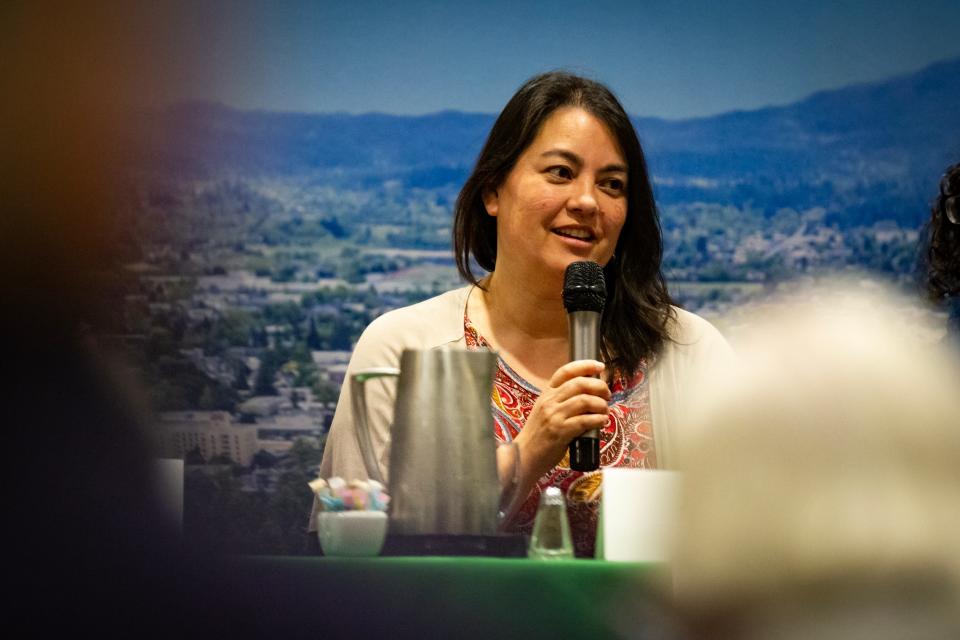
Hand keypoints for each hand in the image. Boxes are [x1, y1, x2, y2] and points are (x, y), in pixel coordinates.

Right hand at [513, 359, 609, 488]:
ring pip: (585, 400)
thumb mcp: (546, 410)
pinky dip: (598, 419)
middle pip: (580, 384)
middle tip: (607, 394)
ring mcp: (554, 416)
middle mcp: (550, 401)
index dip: (585, 365)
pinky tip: (602, 421)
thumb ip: (562, 400)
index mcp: (546, 393)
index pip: (565, 371)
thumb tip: (589, 394)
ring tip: (605, 410)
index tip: (599, 366)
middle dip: (599, 387)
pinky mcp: (560, 431)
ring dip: (601, 404)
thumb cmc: (538, 434)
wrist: (524, 455)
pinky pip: (585, 421)